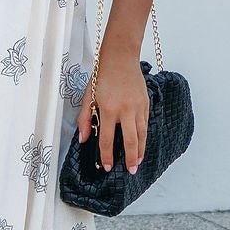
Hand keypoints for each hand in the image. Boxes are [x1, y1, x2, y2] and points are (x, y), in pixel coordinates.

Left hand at [75, 48, 149, 173]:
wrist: (121, 58)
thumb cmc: (102, 76)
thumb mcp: (88, 96)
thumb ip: (85, 119)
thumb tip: (84, 139)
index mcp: (108, 108)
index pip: (108, 139)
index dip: (107, 155)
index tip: (107, 166)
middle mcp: (125, 109)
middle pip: (130, 141)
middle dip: (131, 159)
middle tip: (130, 171)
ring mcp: (138, 107)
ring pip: (142, 134)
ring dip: (140, 150)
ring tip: (138, 162)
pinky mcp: (145, 103)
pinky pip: (145, 124)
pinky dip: (144, 136)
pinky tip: (141, 144)